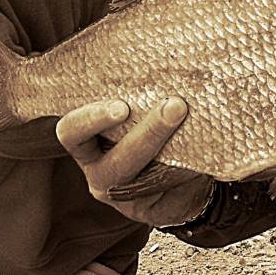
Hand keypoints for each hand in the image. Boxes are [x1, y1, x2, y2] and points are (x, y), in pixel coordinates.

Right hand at [56, 97, 213, 226]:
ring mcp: (123, 196)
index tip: (122, 107)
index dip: (91, 119)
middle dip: (148, 132)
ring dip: (172, 147)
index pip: (71, 132)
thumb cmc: (149, 137)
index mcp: (87, 147)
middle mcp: (99, 173)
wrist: (175, 183)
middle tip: (175, 106)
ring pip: (145, 177)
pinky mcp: (150, 210)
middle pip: (117, 160)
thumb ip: (138, 100)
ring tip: (192, 120)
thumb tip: (165, 64)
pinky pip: (169, 189)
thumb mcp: (134, 117)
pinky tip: (203, 145)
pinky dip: (188, 166)